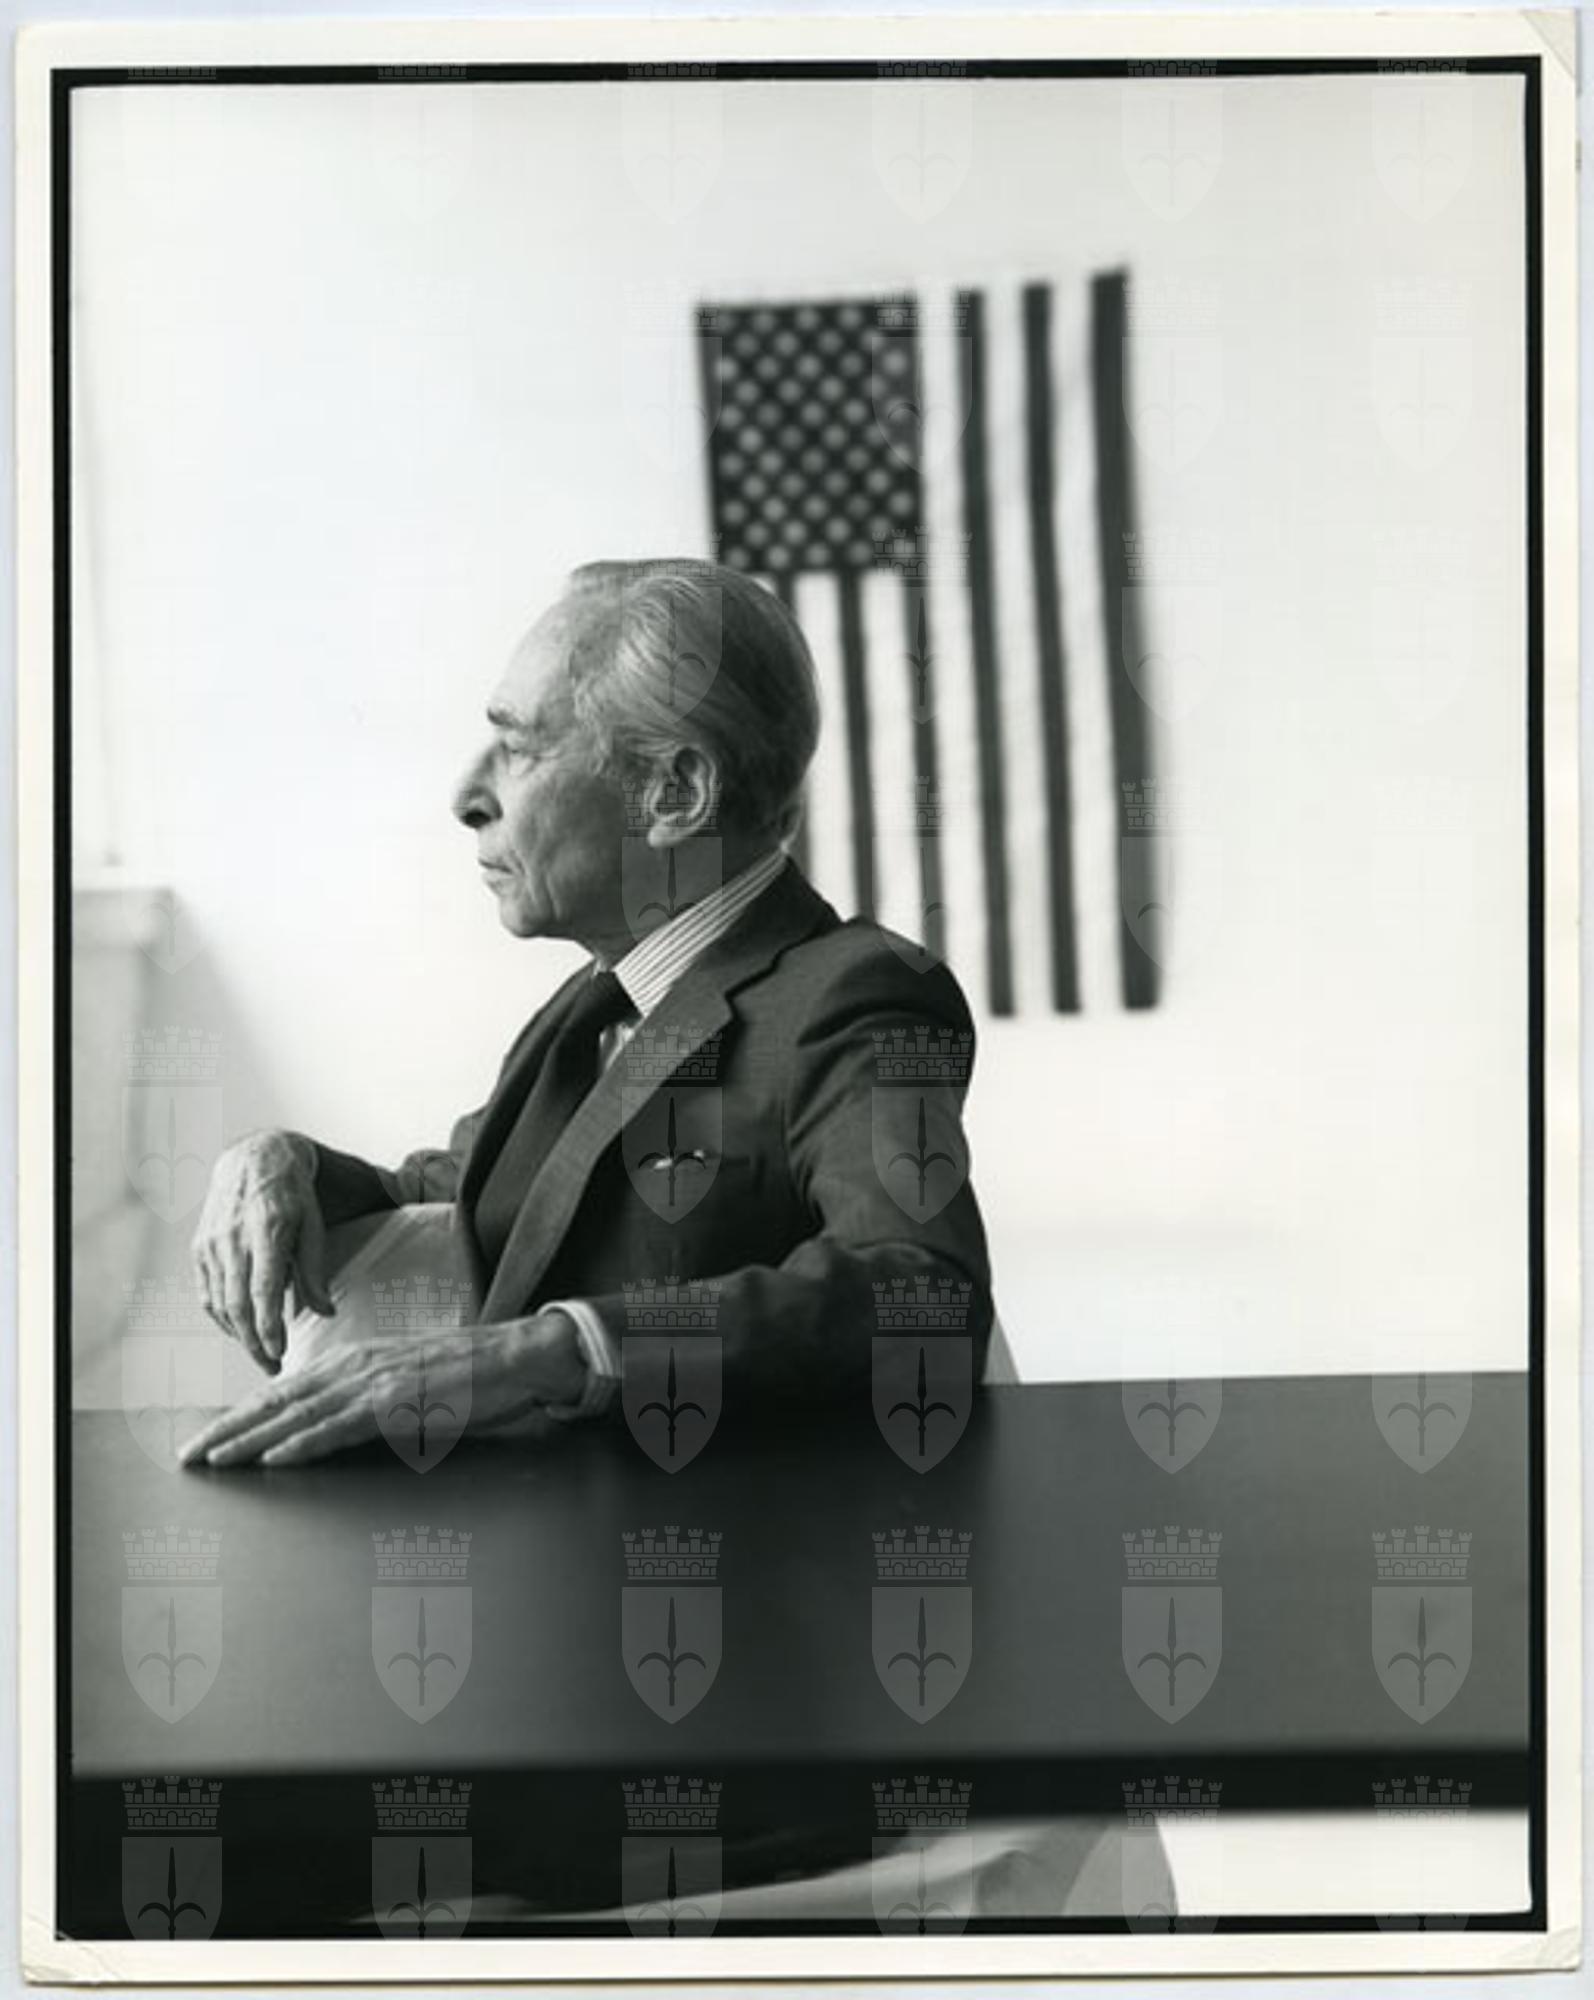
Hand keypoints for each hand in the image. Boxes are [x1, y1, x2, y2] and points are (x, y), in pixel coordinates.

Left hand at [177, 1311, 588, 1468]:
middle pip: (279, 1401)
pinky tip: (275, 1457)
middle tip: (188, 1456)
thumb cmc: (466, 1374)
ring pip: (299, 1415)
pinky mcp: (399, 1404)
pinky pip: (341, 1428)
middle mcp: (356, 1367)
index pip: (285, 1390)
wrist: (516, 1356)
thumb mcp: (406, 1382)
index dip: (242, 1414)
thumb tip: (334, 1425)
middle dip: (229, 1429)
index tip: (208, 1437)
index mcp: (355, 1361)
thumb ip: (368, 1399)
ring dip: (251, 1439)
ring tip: (214, 1459)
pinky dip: (304, 1443)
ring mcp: (376, 1383)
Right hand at [190, 1131, 334, 1373]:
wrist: (253, 1159)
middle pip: (237, 1305)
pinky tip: (241, 1330)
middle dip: (255, 1343)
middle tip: (273, 1367)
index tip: (279, 1353)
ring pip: (219, 1304)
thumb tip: (325, 1312)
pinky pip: (207, 1294)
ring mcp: (211, 1244)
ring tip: (262, 1352)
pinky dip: (222, 1318)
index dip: (268, 1326)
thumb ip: (314, 1270)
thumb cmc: (291, 1194)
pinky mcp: (199, 1249)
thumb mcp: (313, 1224)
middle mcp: (233, 1238)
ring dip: (239, 1335)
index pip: (263, 1289)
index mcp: (267, 1229)